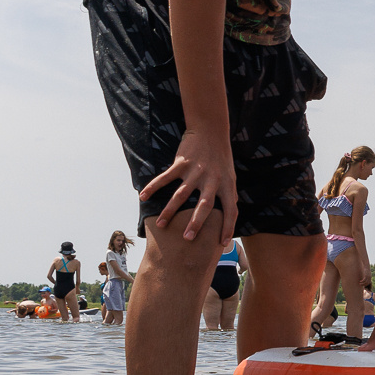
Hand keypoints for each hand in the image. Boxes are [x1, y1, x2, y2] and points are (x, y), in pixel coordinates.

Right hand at [138, 127, 236, 243]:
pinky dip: (153, 187)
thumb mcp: (230, 175)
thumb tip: (230, 213)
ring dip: (170, 211)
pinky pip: (165, 178)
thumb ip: (228, 193)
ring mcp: (196, 171)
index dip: (228, 227)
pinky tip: (143, 196)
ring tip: (160, 225)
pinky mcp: (181, 163)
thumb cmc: (221, 157)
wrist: (210, 130)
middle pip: (205, 205)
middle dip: (196, 223)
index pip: (231, 210)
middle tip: (188, 239)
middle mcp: (212, 180)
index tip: (223, 244)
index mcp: (227, 184)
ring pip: (181, 195)